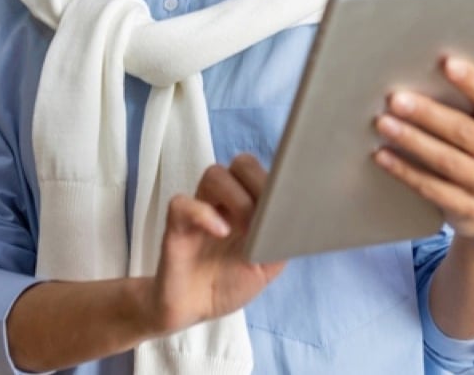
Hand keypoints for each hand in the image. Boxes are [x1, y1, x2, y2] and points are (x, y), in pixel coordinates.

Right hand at [148, 153, 285, 335]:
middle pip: (242, 163)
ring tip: (246, 229)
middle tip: (265, 217)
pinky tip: (222, 232)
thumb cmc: (228, 283)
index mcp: (247, 205)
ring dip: (237, 197)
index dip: (276, 179)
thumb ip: (281, 241)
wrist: (193, 309)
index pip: (264, 172)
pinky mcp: (176, 226)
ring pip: (214, 174)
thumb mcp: (267, 266)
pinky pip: (182, 203)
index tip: (288, 201)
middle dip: (259, 183)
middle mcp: (223, 201)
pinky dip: (204, 213)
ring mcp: (199, 211)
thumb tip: (297, 220)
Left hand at [373, 56, 473, 248]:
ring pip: (446, 161)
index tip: (447, 63)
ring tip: (384, 123)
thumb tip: (425, 68)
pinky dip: (405, 171)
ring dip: (412, 140)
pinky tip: (383, 156)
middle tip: (396, 99)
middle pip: (464, 131)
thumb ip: (470, 102)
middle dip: (427, 113)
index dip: (472, 81)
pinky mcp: (469, 210)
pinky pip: (432, 188)